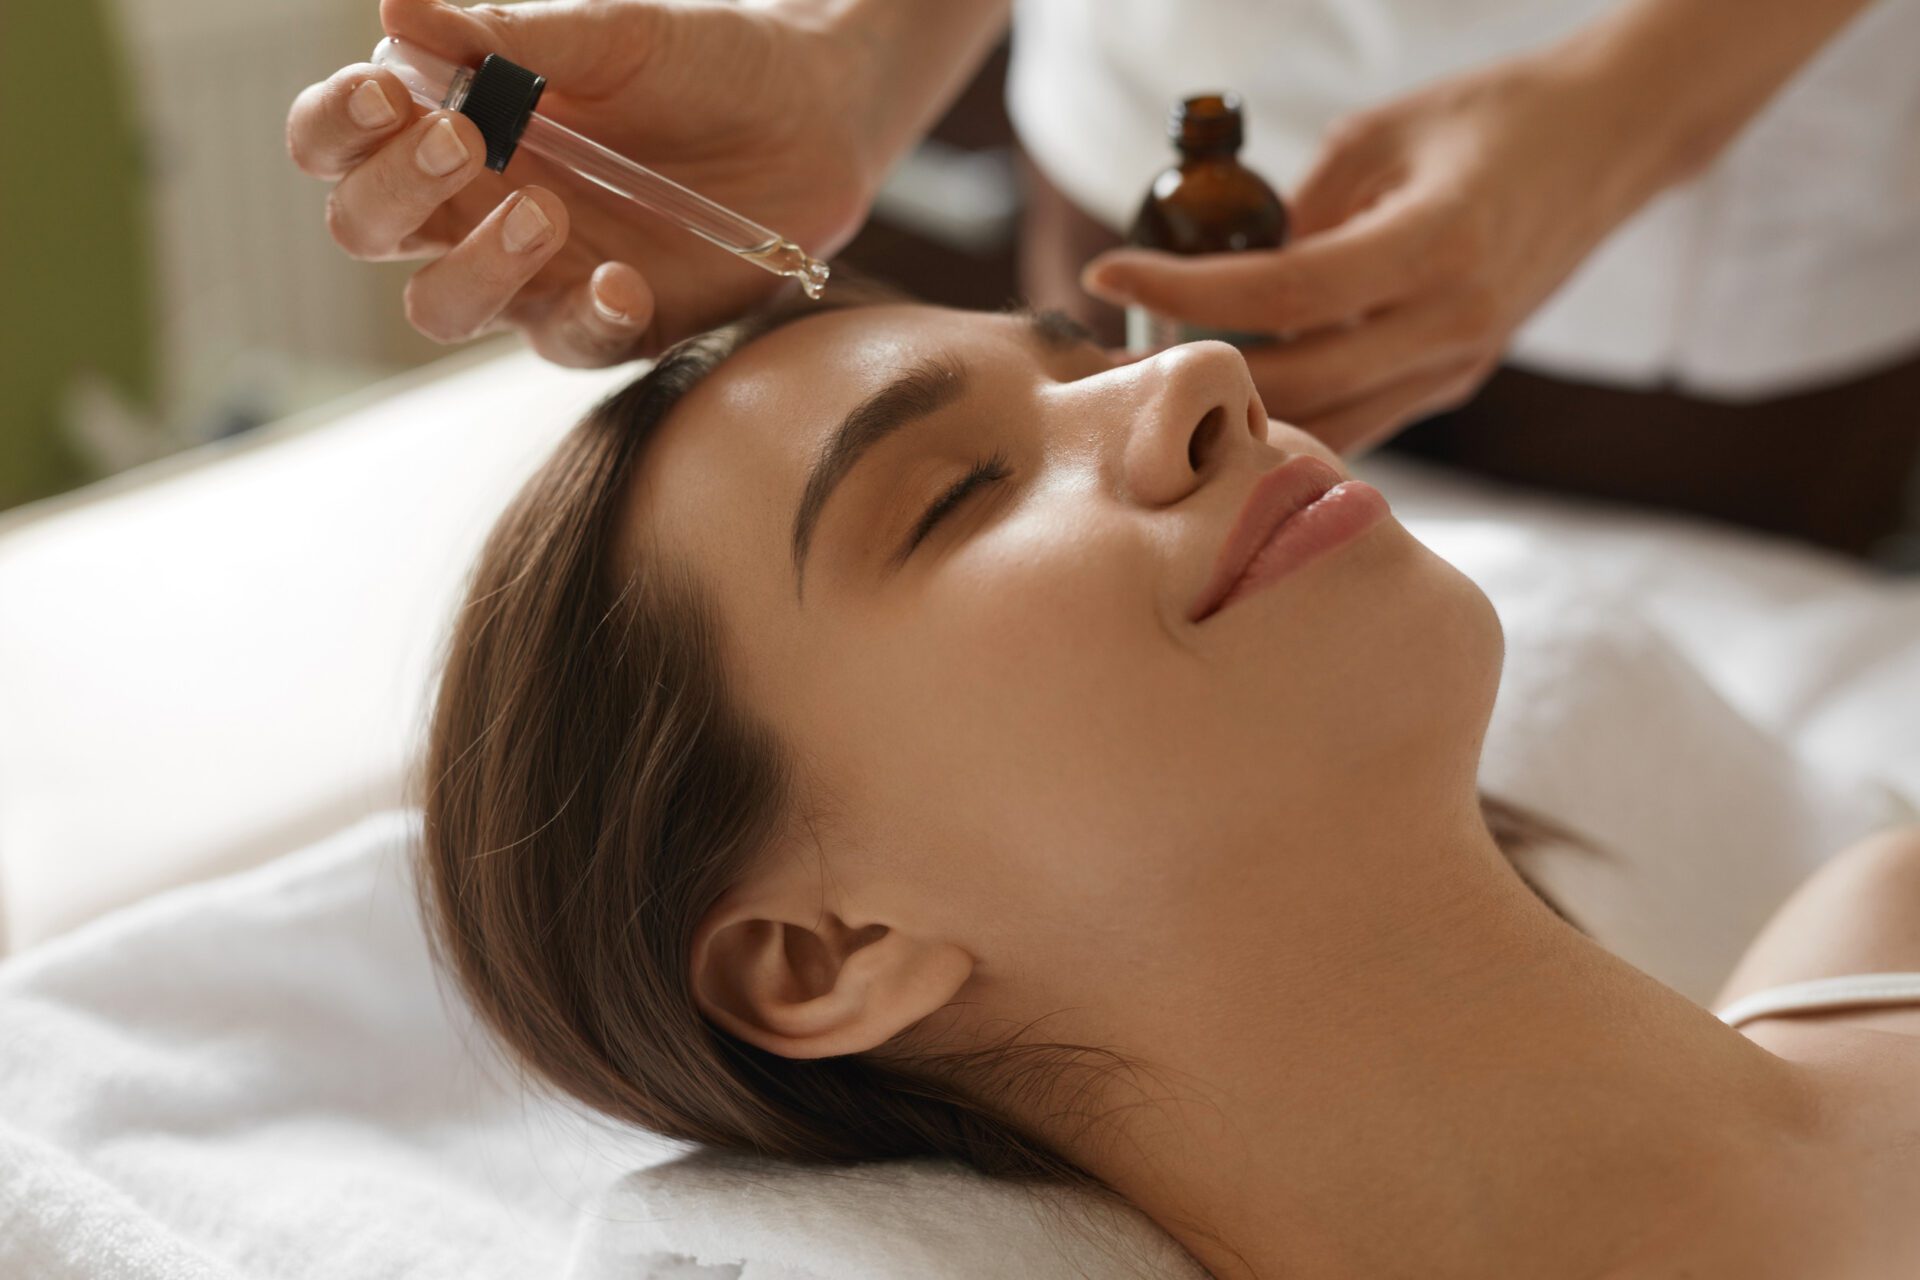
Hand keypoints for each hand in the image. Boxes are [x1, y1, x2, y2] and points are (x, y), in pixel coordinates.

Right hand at [288, 0, 882, 365]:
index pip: (341, 144)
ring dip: (474, 265)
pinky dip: (586, 318)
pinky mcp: (612, 323)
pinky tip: (621, 280)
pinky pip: (570, 344)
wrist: (816, 117)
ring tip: (545, 211)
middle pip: (366, 229)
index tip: (383, 92)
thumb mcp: (614, 34)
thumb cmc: (704, 63)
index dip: (336, 129)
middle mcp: (473, 208)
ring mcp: (538, 275)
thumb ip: (510, 34)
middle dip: (393, 191)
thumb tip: (395, 7)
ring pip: (442, 306)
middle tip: (460, 139)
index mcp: (452, 126)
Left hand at [1081, 53, 1669, 453]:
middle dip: (1195, 370)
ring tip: (1159, 381)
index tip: (1106, 272)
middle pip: (1295, 379)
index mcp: (1437, 244)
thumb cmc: (1493, 120)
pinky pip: (1357, 420)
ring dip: (1237, 409)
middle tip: (1111, 352)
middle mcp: (1452, 322)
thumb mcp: (1382, 135)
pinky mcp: (1455, 379)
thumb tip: (1221, 274)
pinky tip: (1232, 397)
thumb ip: (1301, 210)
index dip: (1185, 290)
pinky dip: (1292, 416)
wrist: (1610, 145)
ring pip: (1325, 420)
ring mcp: (1459, 363)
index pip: (1283, 292)